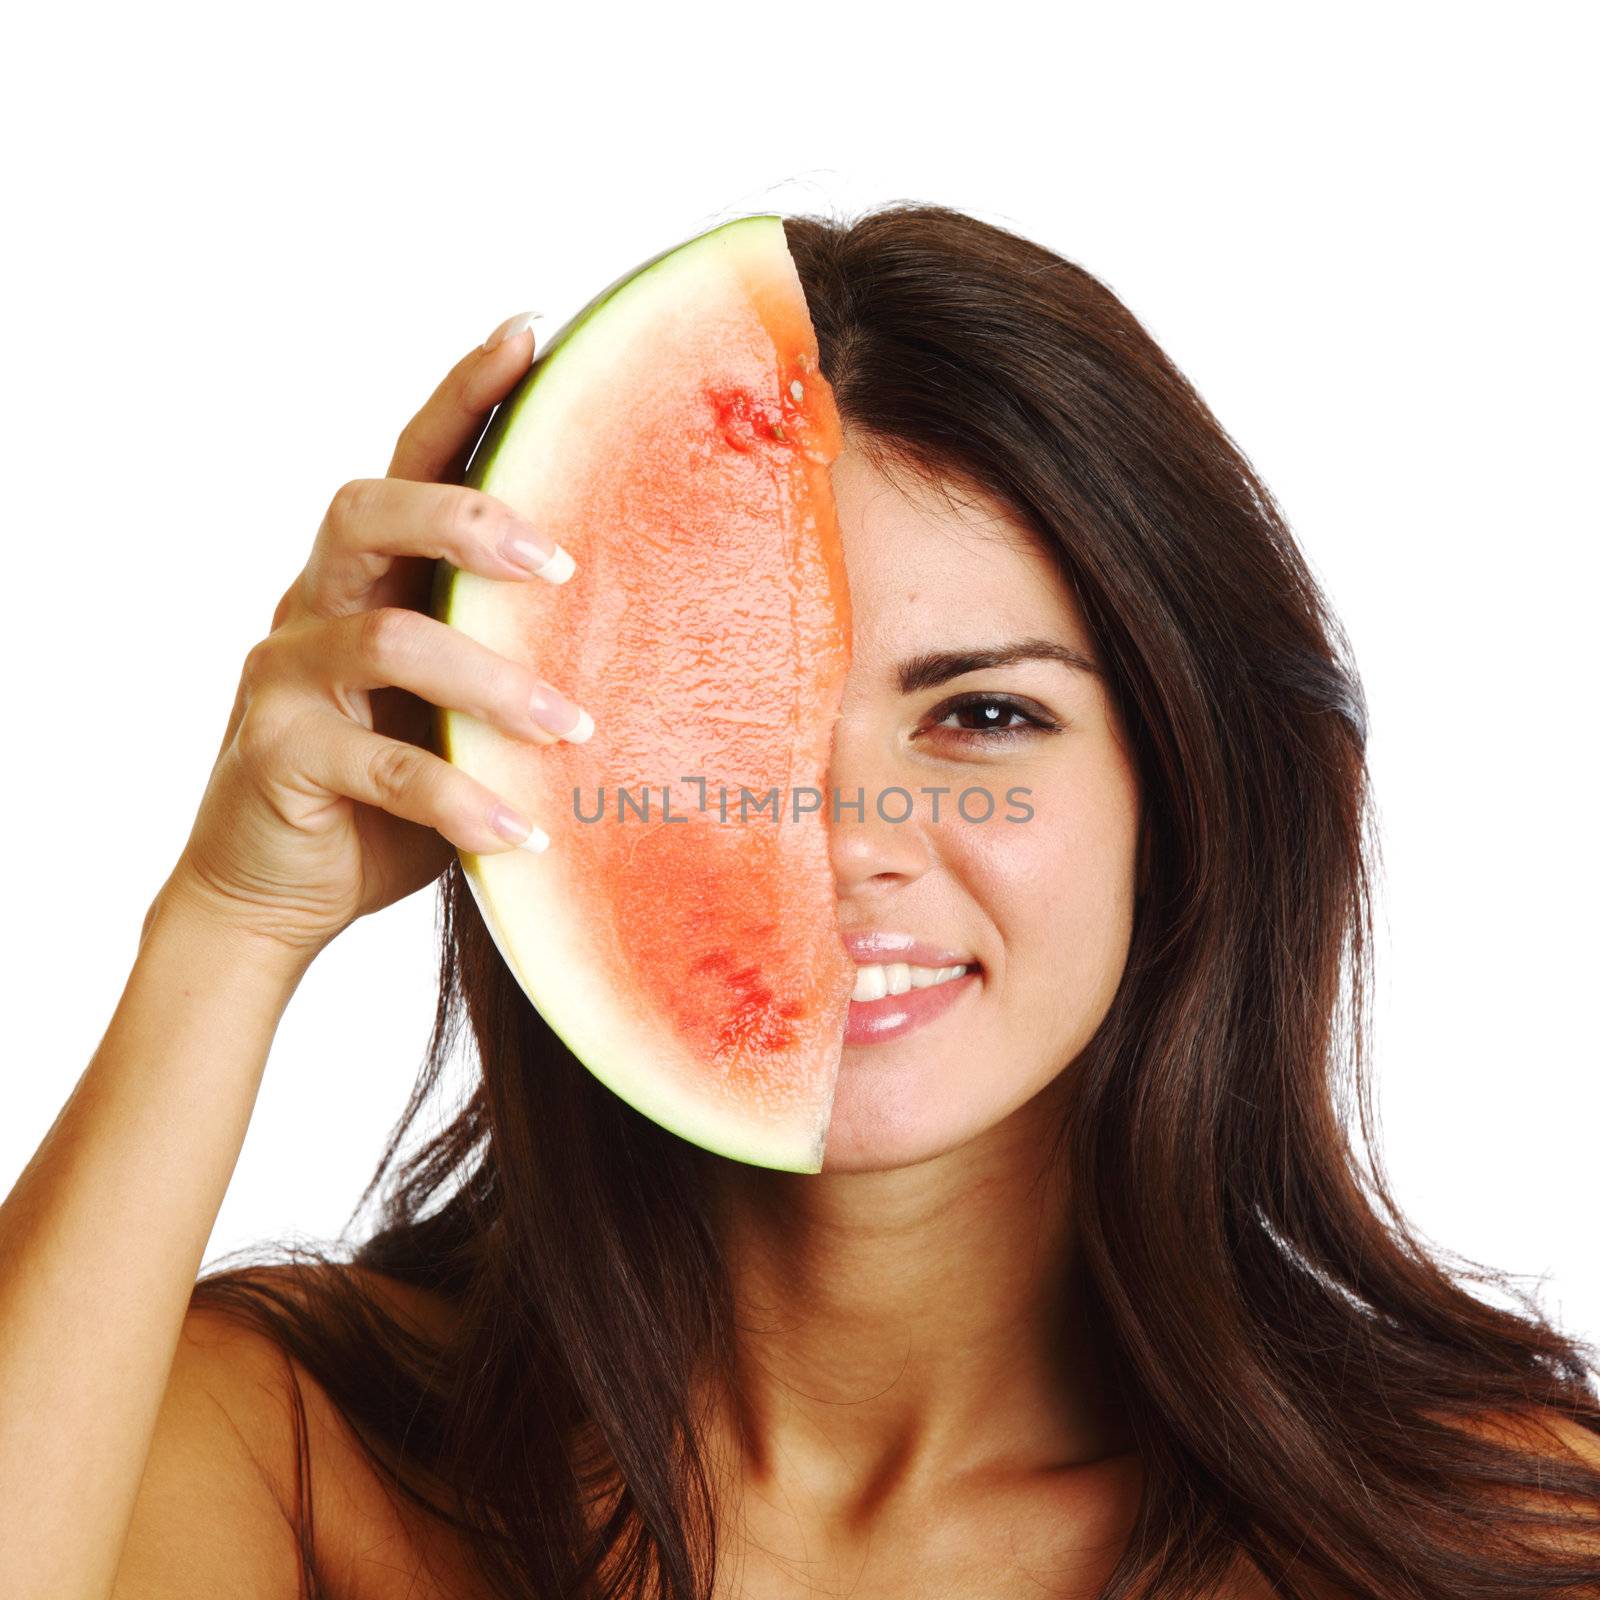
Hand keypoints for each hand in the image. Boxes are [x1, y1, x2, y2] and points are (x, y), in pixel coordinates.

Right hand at [157, 312, 590, 960]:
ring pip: (387, 639)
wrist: (279, 888)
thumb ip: (508, 656)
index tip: (530, 331)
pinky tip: (523, 832)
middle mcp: (315, 604)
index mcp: (366, 576)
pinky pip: (381, 767)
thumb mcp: (454, 709)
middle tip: (561, 567)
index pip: (410, 460)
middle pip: (369, 511)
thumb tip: (652, 629)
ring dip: (492, 680)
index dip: (462, 392)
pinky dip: (462, 797)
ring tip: (573, 730)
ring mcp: (288, 678)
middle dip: (469, 520)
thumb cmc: (388, 789)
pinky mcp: (281, 758)